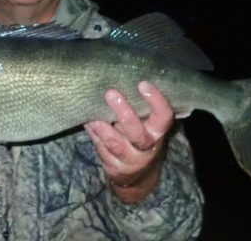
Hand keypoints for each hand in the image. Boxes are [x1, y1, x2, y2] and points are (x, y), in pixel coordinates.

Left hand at [84, 81, 173, 201]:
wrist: (137, 175)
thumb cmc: (141, 136)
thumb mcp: (147, 124)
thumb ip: (141, 107)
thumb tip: (123, 74)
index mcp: (158, 132)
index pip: (164, 117)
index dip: (156, 101)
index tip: (143, 84)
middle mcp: (146, 147)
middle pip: (137, 133)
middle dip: (124, 113)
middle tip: (111, 93)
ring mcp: (129, 159)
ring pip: (115, 144)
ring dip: (102, 128)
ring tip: (91, 114)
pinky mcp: (113, 166)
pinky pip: (100, 148)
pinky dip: (93, 133)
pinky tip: (87, 121)